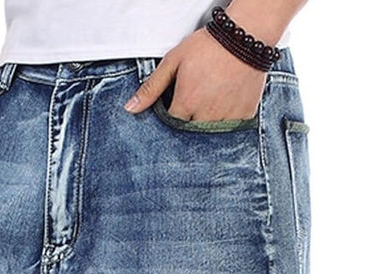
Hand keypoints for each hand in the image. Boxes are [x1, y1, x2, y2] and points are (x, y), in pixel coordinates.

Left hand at [123, 28, 266, 122]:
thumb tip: (130, 109)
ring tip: (211, 100)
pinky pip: (230, 129)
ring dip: (207, 122)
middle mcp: (205, 117)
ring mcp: (226, 119)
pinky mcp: (243, 117)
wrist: (244, 37)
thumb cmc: (207, 47)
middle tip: (197, 99)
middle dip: (190, 120)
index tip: (179, 102)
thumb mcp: (173, 62)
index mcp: (186, 105)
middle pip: (190, 132)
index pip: (172, 124)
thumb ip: (151, 88)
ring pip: (210, 134)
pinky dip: (226, 120)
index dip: (173, 114)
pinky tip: (225, 102)